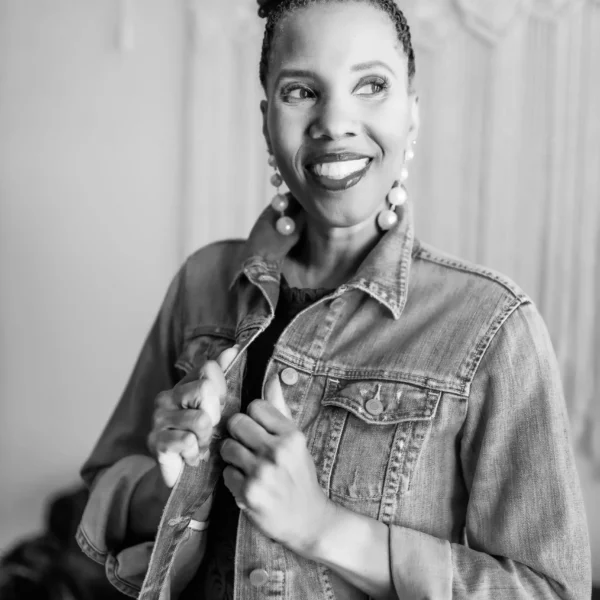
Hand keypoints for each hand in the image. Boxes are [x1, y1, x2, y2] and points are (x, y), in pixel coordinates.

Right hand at [148, 345, 238, 486]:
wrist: (187, 480)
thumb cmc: (209, 441)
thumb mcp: (223, 409)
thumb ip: (227, 379)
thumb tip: (234, 349)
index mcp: (184, 385)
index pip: (209, 368)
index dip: (222, 389)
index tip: (220, 407)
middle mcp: (167, 396)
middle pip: (205, 389)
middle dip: (216, 415)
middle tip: (210, 431)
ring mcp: (158, 418)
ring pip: (200, 419)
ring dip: (207, 438)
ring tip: (201, 446)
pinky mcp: (154, 442)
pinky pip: (187, 441)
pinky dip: (195, 453)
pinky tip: (190, 457)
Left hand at [220, 372, 333, 556]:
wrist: (308, 519)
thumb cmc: (299, 475)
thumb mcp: (296, 440)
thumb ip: (280, 408)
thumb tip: (271, 377)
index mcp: (291, 435)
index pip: (255, 406)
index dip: (253, 416)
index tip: (259, 429)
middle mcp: (278, 451)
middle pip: (236, 422)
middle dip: (237, 433)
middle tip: (247, 446)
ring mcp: (262, 473)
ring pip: (226, 447)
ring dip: (232, 456)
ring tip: (246, 465)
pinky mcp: (248, 494)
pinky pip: (226, 473)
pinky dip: (233, 479)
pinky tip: (247, 484)